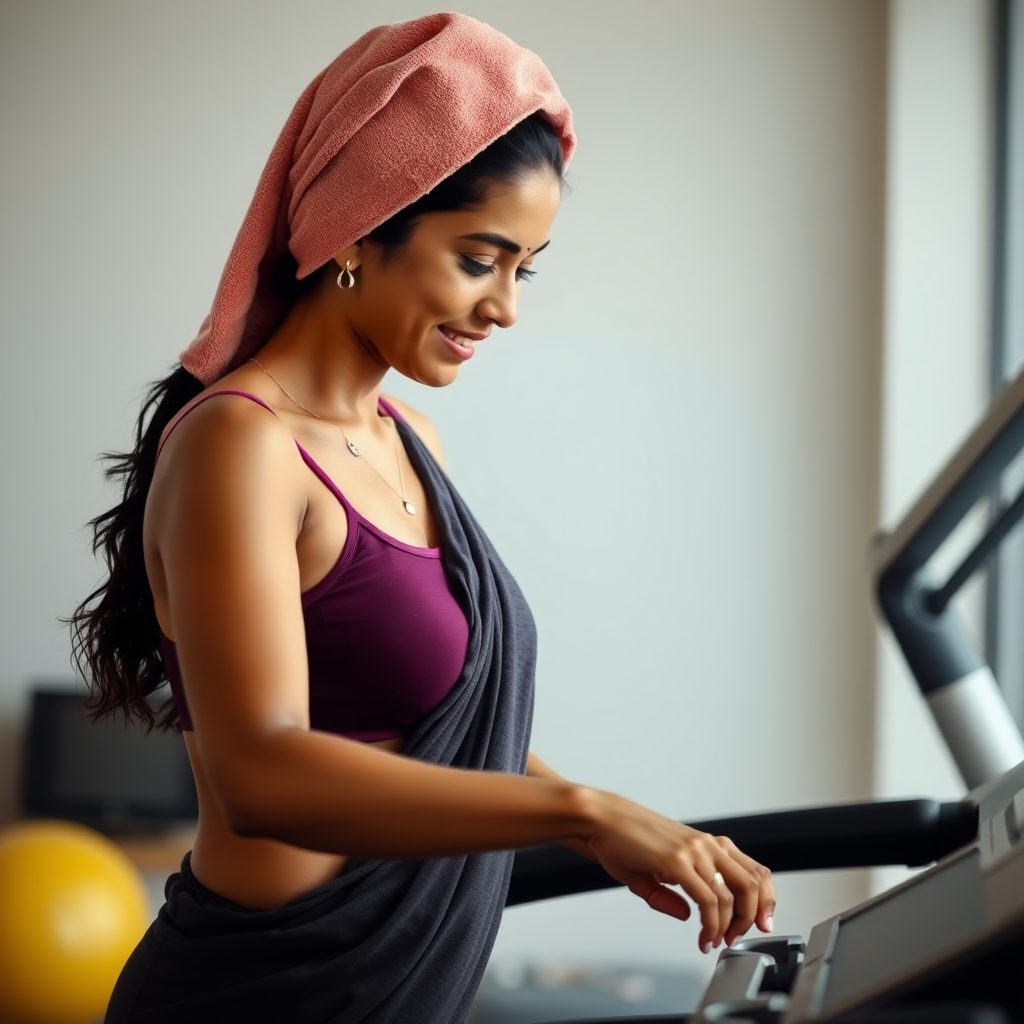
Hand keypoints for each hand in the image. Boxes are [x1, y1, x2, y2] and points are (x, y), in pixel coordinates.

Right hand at [583, 790, 774, 952]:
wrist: (599, 819)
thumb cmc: (621, 839)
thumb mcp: (653, 870)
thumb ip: (670, 895)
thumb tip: (686, 916)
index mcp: (706, 843)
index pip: (754, 870)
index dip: (765, 899)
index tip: (762, 922)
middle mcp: (706, 844)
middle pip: (753, 882)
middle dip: (753, 917)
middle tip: (737, 938)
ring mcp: (693, 851)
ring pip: (732, 896)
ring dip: (728, 927)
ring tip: (715, 942)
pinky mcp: (677, 861)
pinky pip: (707, 900)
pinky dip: (710, 926)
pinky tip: (702, 937)